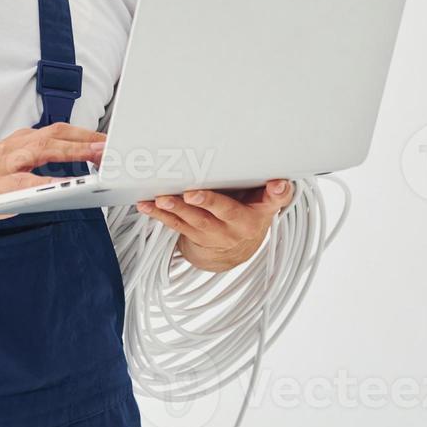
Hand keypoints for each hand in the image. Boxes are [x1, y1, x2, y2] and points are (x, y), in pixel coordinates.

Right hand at [0, 123, 105, 232]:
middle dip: (86, 140)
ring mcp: (3, 164)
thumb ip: (37, 165)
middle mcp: (12, 147)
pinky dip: (46, 181)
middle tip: (112, 147)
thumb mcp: (9, 168)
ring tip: (97, 158)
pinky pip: (25, 181)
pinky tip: (66, 185)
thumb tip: (76, 168)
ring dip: (73, 151)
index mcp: (19, 142)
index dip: (86, 135)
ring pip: (42, 149)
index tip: (109, 141)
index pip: (58, 132)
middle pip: (55, 135)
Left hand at [136, 179, 293, 272]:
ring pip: (195, 221)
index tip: (277, 184)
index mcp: (259, 212)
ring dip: (176, 209)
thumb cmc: (248, 213)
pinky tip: (147, 205)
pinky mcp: (194, 236)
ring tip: (162, 199)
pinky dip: (159, 214)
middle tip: (192, 194)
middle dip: (208, 202)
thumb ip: (271, 190)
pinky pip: (175, 225)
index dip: (276, 193)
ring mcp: (214, 234)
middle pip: (225, 211)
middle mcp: (238, 225)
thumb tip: (278, 177)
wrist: (234, 249)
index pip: (273, 201)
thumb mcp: (264, 202)